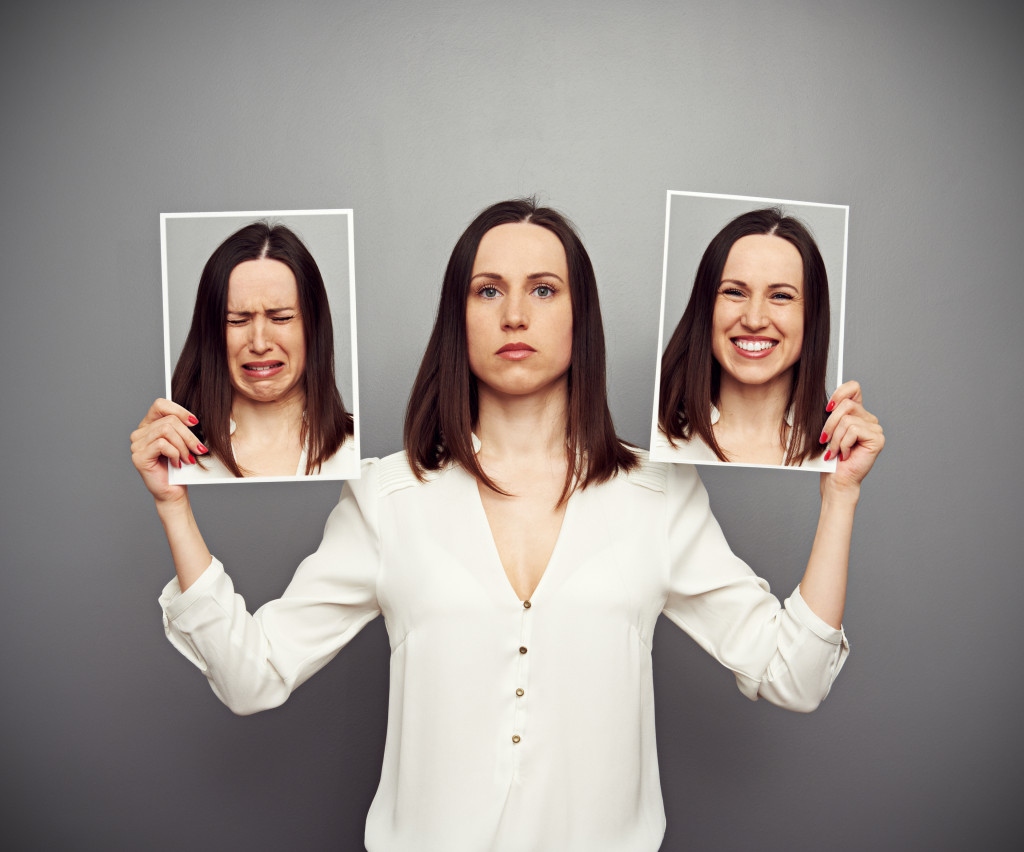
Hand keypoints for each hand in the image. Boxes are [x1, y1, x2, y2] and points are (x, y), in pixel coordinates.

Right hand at [130, 398, 207, 503]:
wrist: (174, 491)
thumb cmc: (180, 467)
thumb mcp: (183, 442)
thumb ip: (183, 427)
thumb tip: (194, 418)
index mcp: (149, 425)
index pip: (160, 404)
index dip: (179, 410)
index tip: (194, 422)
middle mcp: (140, 433)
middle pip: (169, 420)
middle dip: (188, 435)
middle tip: (198, 449)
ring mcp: (137, 445)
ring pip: (166, 431)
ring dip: (183, 446)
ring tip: (188, 458)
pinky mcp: (138, 457)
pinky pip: (162, 444)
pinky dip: (175, 453)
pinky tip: (177, 463)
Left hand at [818, 381, 883, 497]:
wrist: (836, 480)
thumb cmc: (829, 459)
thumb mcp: (826, 431)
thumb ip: (829, 414)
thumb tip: (824, 401)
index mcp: (856, 414)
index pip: (853, 388)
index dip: (840, 392)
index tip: (827, 407)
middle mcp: (868, 419)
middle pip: (847, 404)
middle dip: (830, 424)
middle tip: (825, 440)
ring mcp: (875, 428)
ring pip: (847, 419)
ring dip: (835, 438)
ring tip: (834, 452)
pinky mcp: (877, 438)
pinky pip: (853, 430)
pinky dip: (842, 444)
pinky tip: (844, 455)